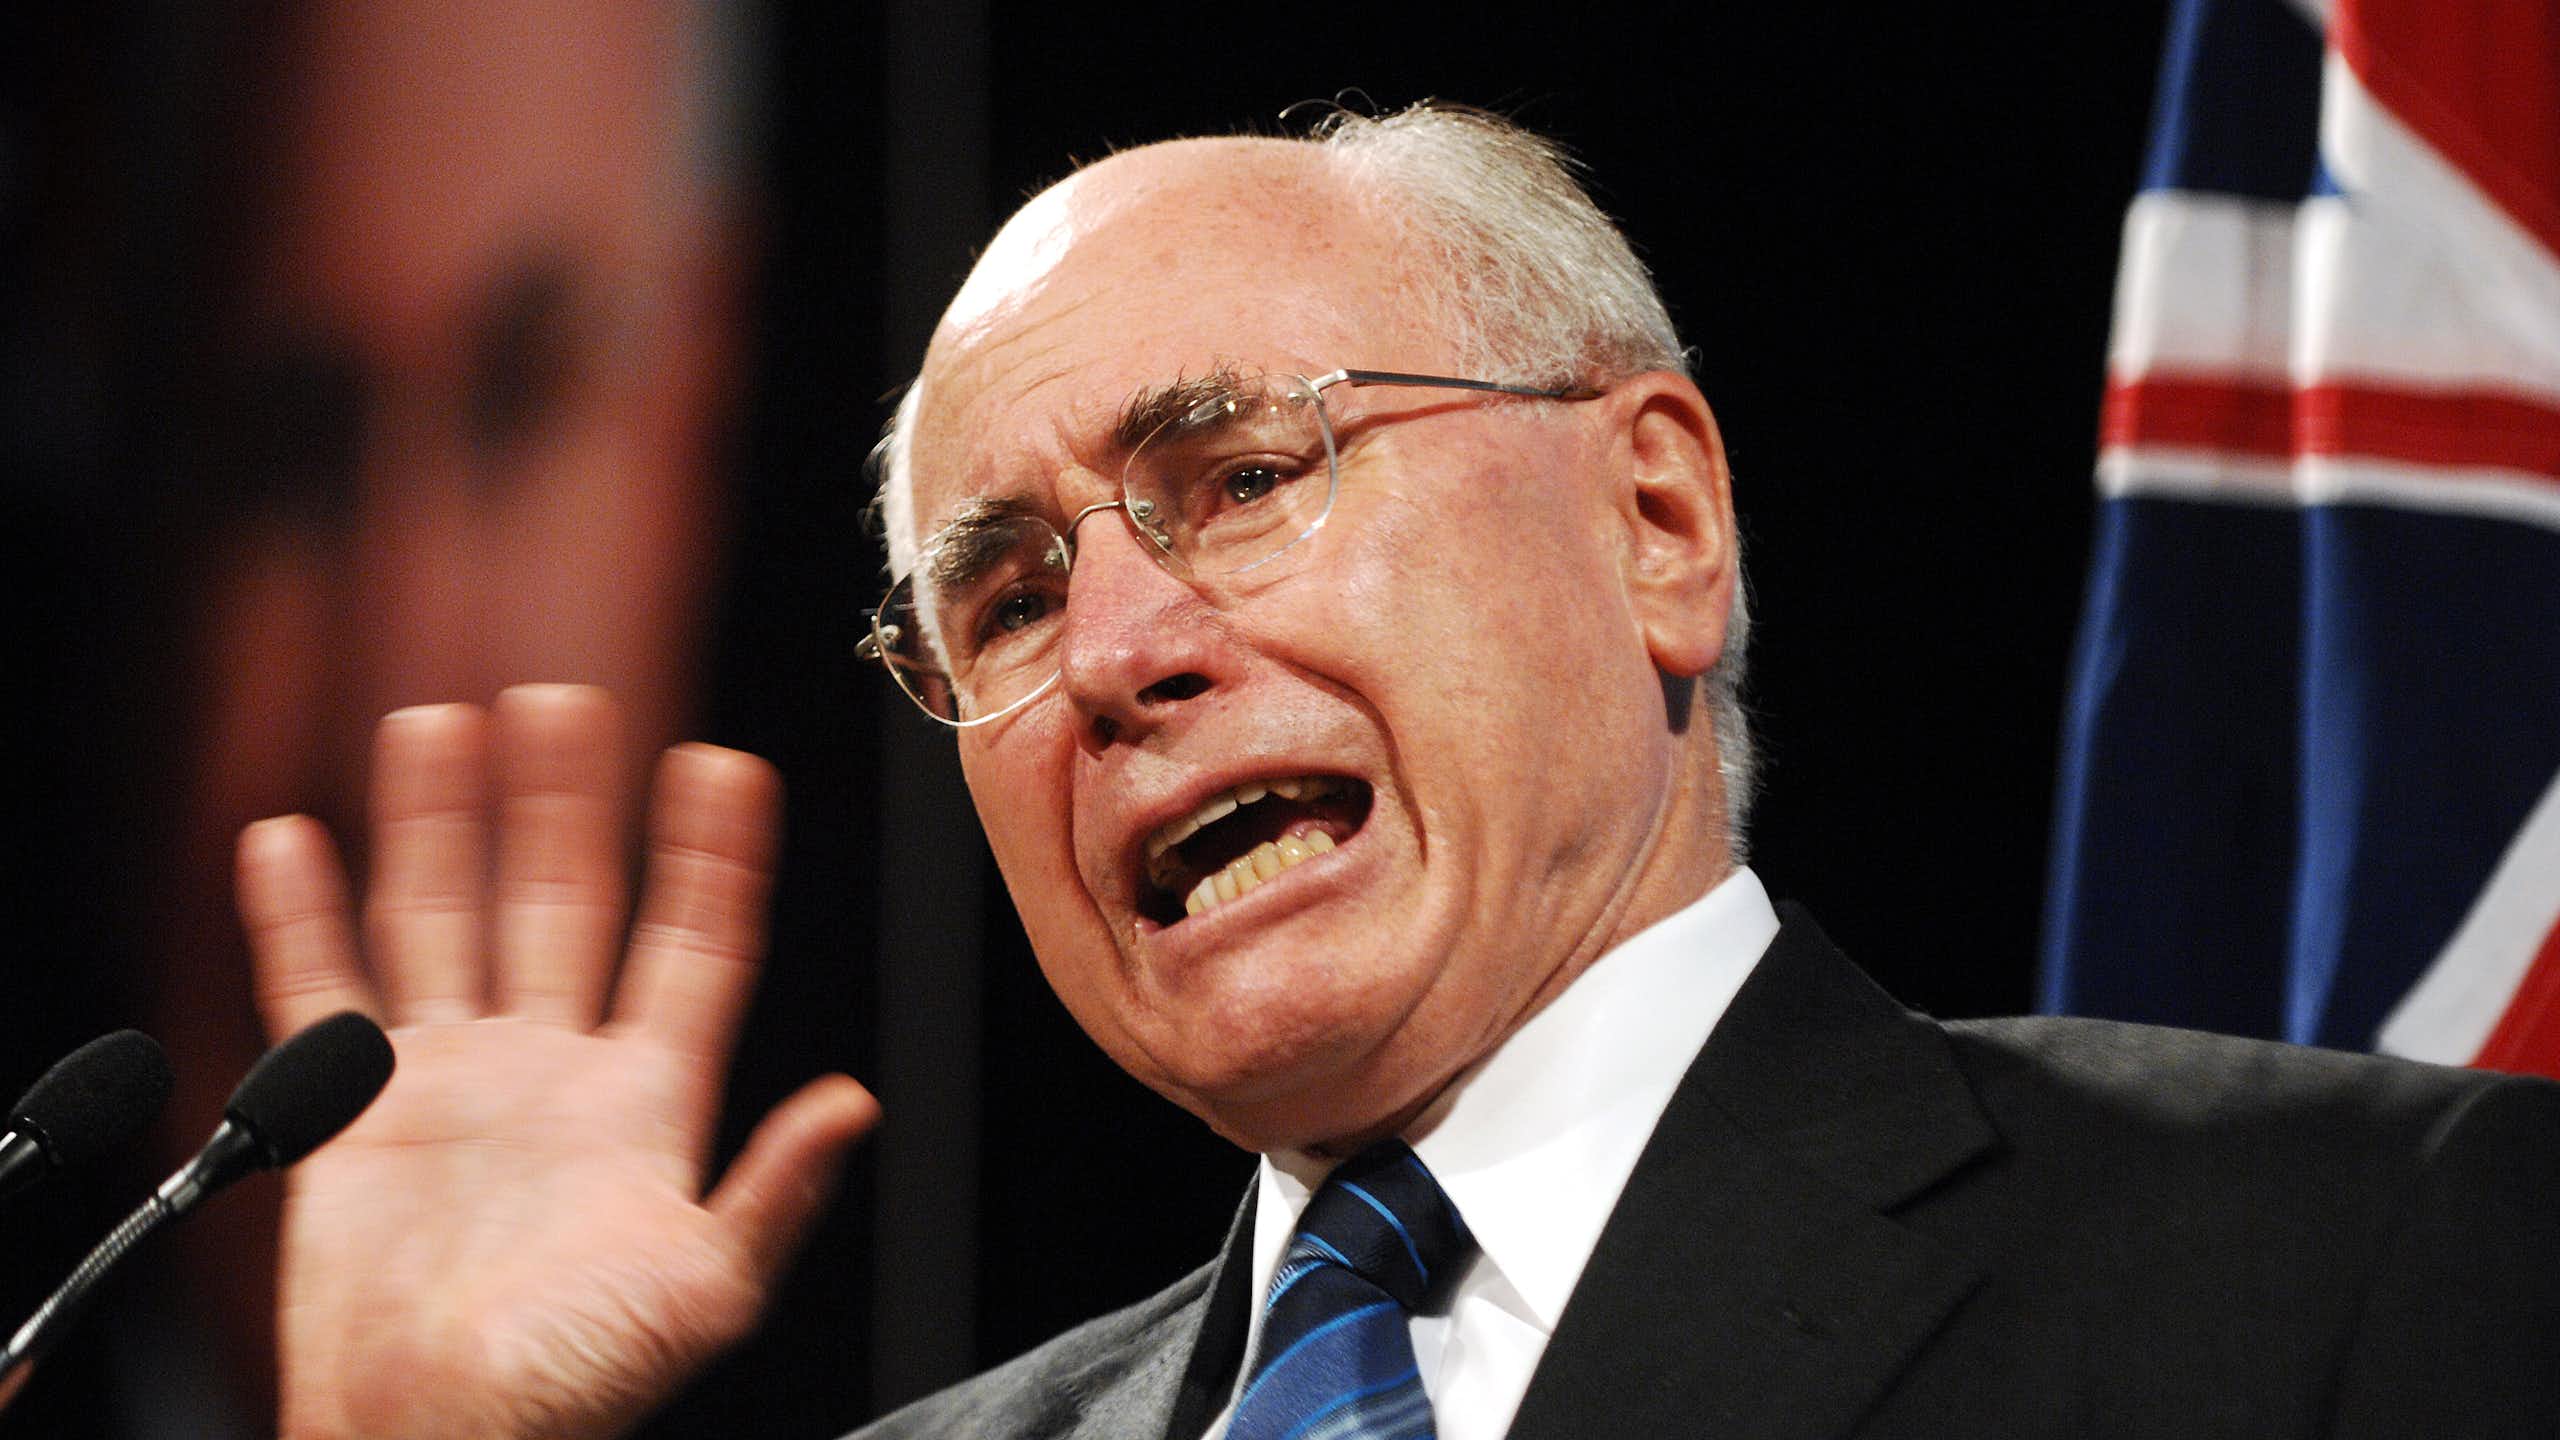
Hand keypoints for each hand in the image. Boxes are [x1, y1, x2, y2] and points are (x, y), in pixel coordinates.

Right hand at [234, 686, 879, 1439]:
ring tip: (443, 726)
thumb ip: (774, 1192)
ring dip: (441, 825)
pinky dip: (301, 917)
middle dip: (567, 803)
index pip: (694, 943)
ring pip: (447, 916)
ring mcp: (457, 1081)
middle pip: (565, 900)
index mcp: (647, 1100)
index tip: (725, 766)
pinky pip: (320, 989)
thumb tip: (852, 1106)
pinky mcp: (357, 1115)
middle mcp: (555, 1069)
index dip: (712, 856)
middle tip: (570, 700)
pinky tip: (290, 839)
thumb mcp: (705, 1290)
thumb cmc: (578, 1387)